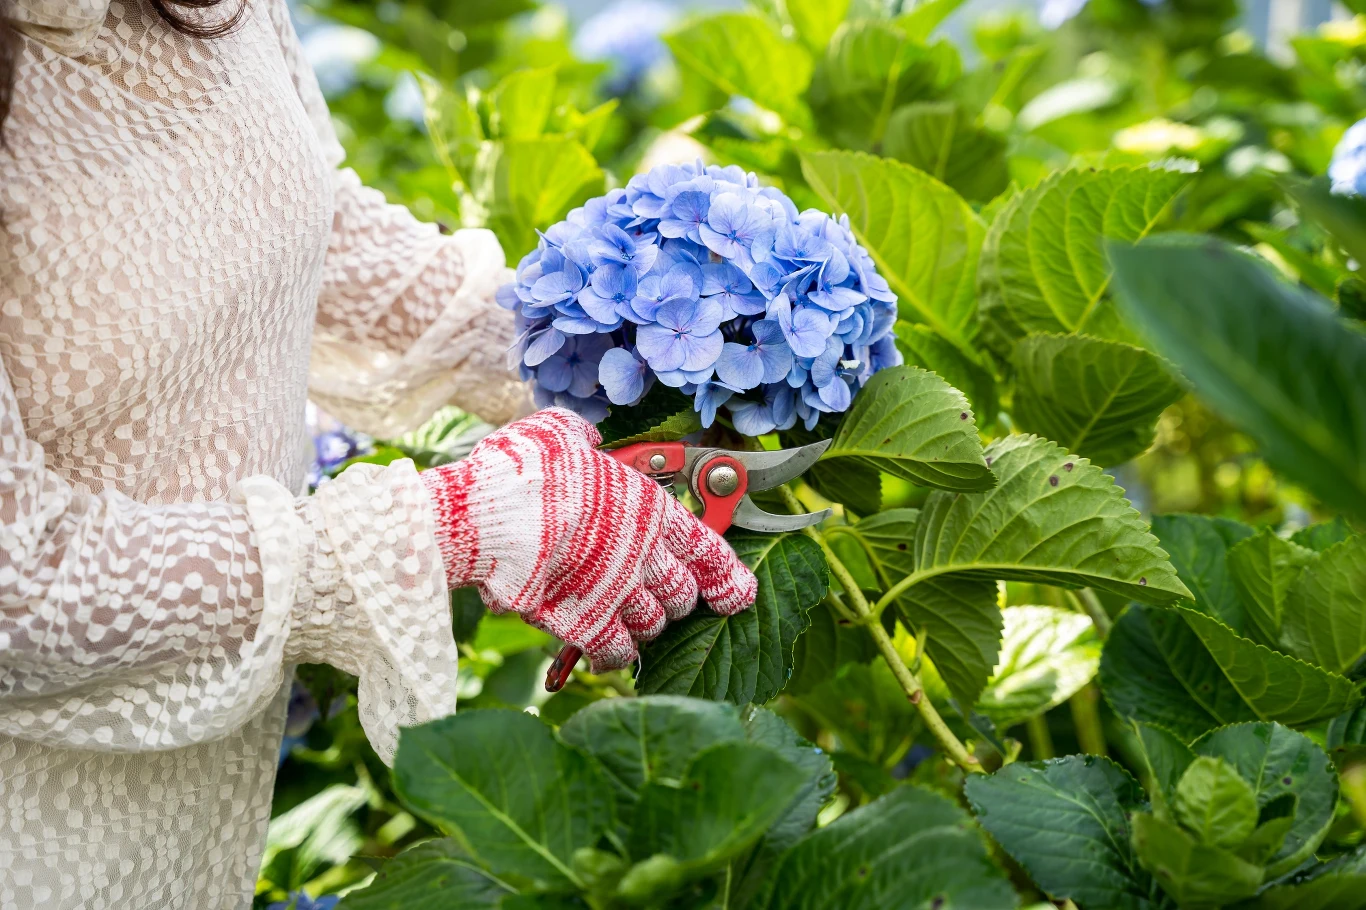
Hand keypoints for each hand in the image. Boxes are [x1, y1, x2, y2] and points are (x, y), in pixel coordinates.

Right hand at [421, 408, 756, 670]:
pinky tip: (604, 649)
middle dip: (676, 597)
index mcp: (649, 507)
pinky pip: (617, 651)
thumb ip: (583, 438)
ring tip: (625, 615)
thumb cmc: (522, 469)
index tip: (738, 593)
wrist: (486, 517)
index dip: (728, 576)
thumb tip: (587, 440)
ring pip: (653, 625)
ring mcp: (617, 593)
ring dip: (645, 623)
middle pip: (683, 595)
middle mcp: (643, 554)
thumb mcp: (559, 432)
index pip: (709, 550)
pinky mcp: (586, 624)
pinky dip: (615, 653)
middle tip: (660, 594)